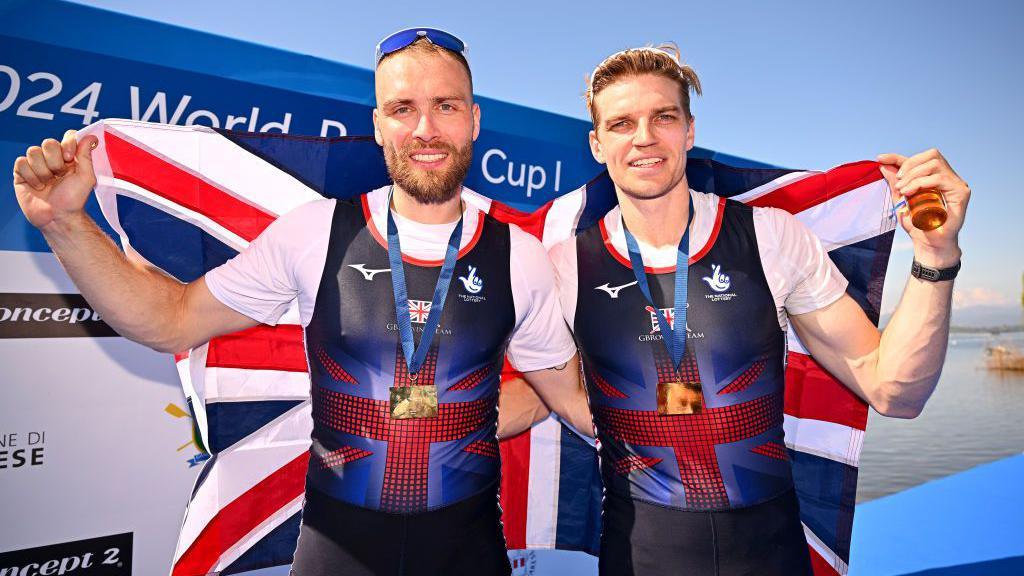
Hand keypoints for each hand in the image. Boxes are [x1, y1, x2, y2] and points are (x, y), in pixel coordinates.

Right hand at [12, 130, 98, 229]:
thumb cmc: (74, 200)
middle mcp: (52, 159)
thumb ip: (86, 156)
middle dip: (55, 162)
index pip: (68, 137)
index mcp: (70, 158)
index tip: (69, 158)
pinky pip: (21, 162)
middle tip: (59, 176)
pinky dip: (30, 175)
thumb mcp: (86, 178)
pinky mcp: (22, 173)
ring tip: (48, 183)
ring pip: (33, 152)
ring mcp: (36, 165)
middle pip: (49, 143)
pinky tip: (37, 186)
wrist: (58, 217)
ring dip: (42, 171)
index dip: (67, 143)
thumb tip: (91, 137)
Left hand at [877, 148, 968, 266]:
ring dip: (914, 175)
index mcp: (934, 177)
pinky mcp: (961, 192)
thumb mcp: (900, 201)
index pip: (918, 159)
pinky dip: (922, 183)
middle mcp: (948, 177)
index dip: (898, 157)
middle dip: (909, 165)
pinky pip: (940, 178)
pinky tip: (911, 193)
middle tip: (898, 183)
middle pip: (931, 155)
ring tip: (903, 190)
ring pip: (934, 164)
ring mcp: (956, 183)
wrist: (929, 243)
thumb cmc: (917, 224)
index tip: (880, 158)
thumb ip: (895, 183)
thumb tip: (884, 165)